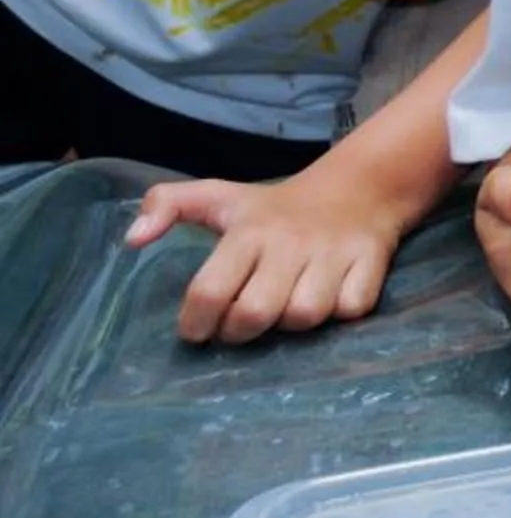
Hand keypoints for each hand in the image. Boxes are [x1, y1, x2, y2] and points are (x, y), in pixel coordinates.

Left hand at [124, 172, 397, 344]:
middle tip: (240, 324)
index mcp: (248, 230)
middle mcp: (289, 243)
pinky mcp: (371, 262)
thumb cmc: (275, 206)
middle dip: (241, 331)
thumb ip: (166, 205)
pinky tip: (330, 296)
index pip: (209, 290)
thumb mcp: (218, 196)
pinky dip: (341, 311)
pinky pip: (351, 309)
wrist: (360, 187)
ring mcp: (333, 253)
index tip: (196, 328)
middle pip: (255, 314)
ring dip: (292, 323)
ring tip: (286, 308)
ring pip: (305, 316)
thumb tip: (132, 240)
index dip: (195, 322)